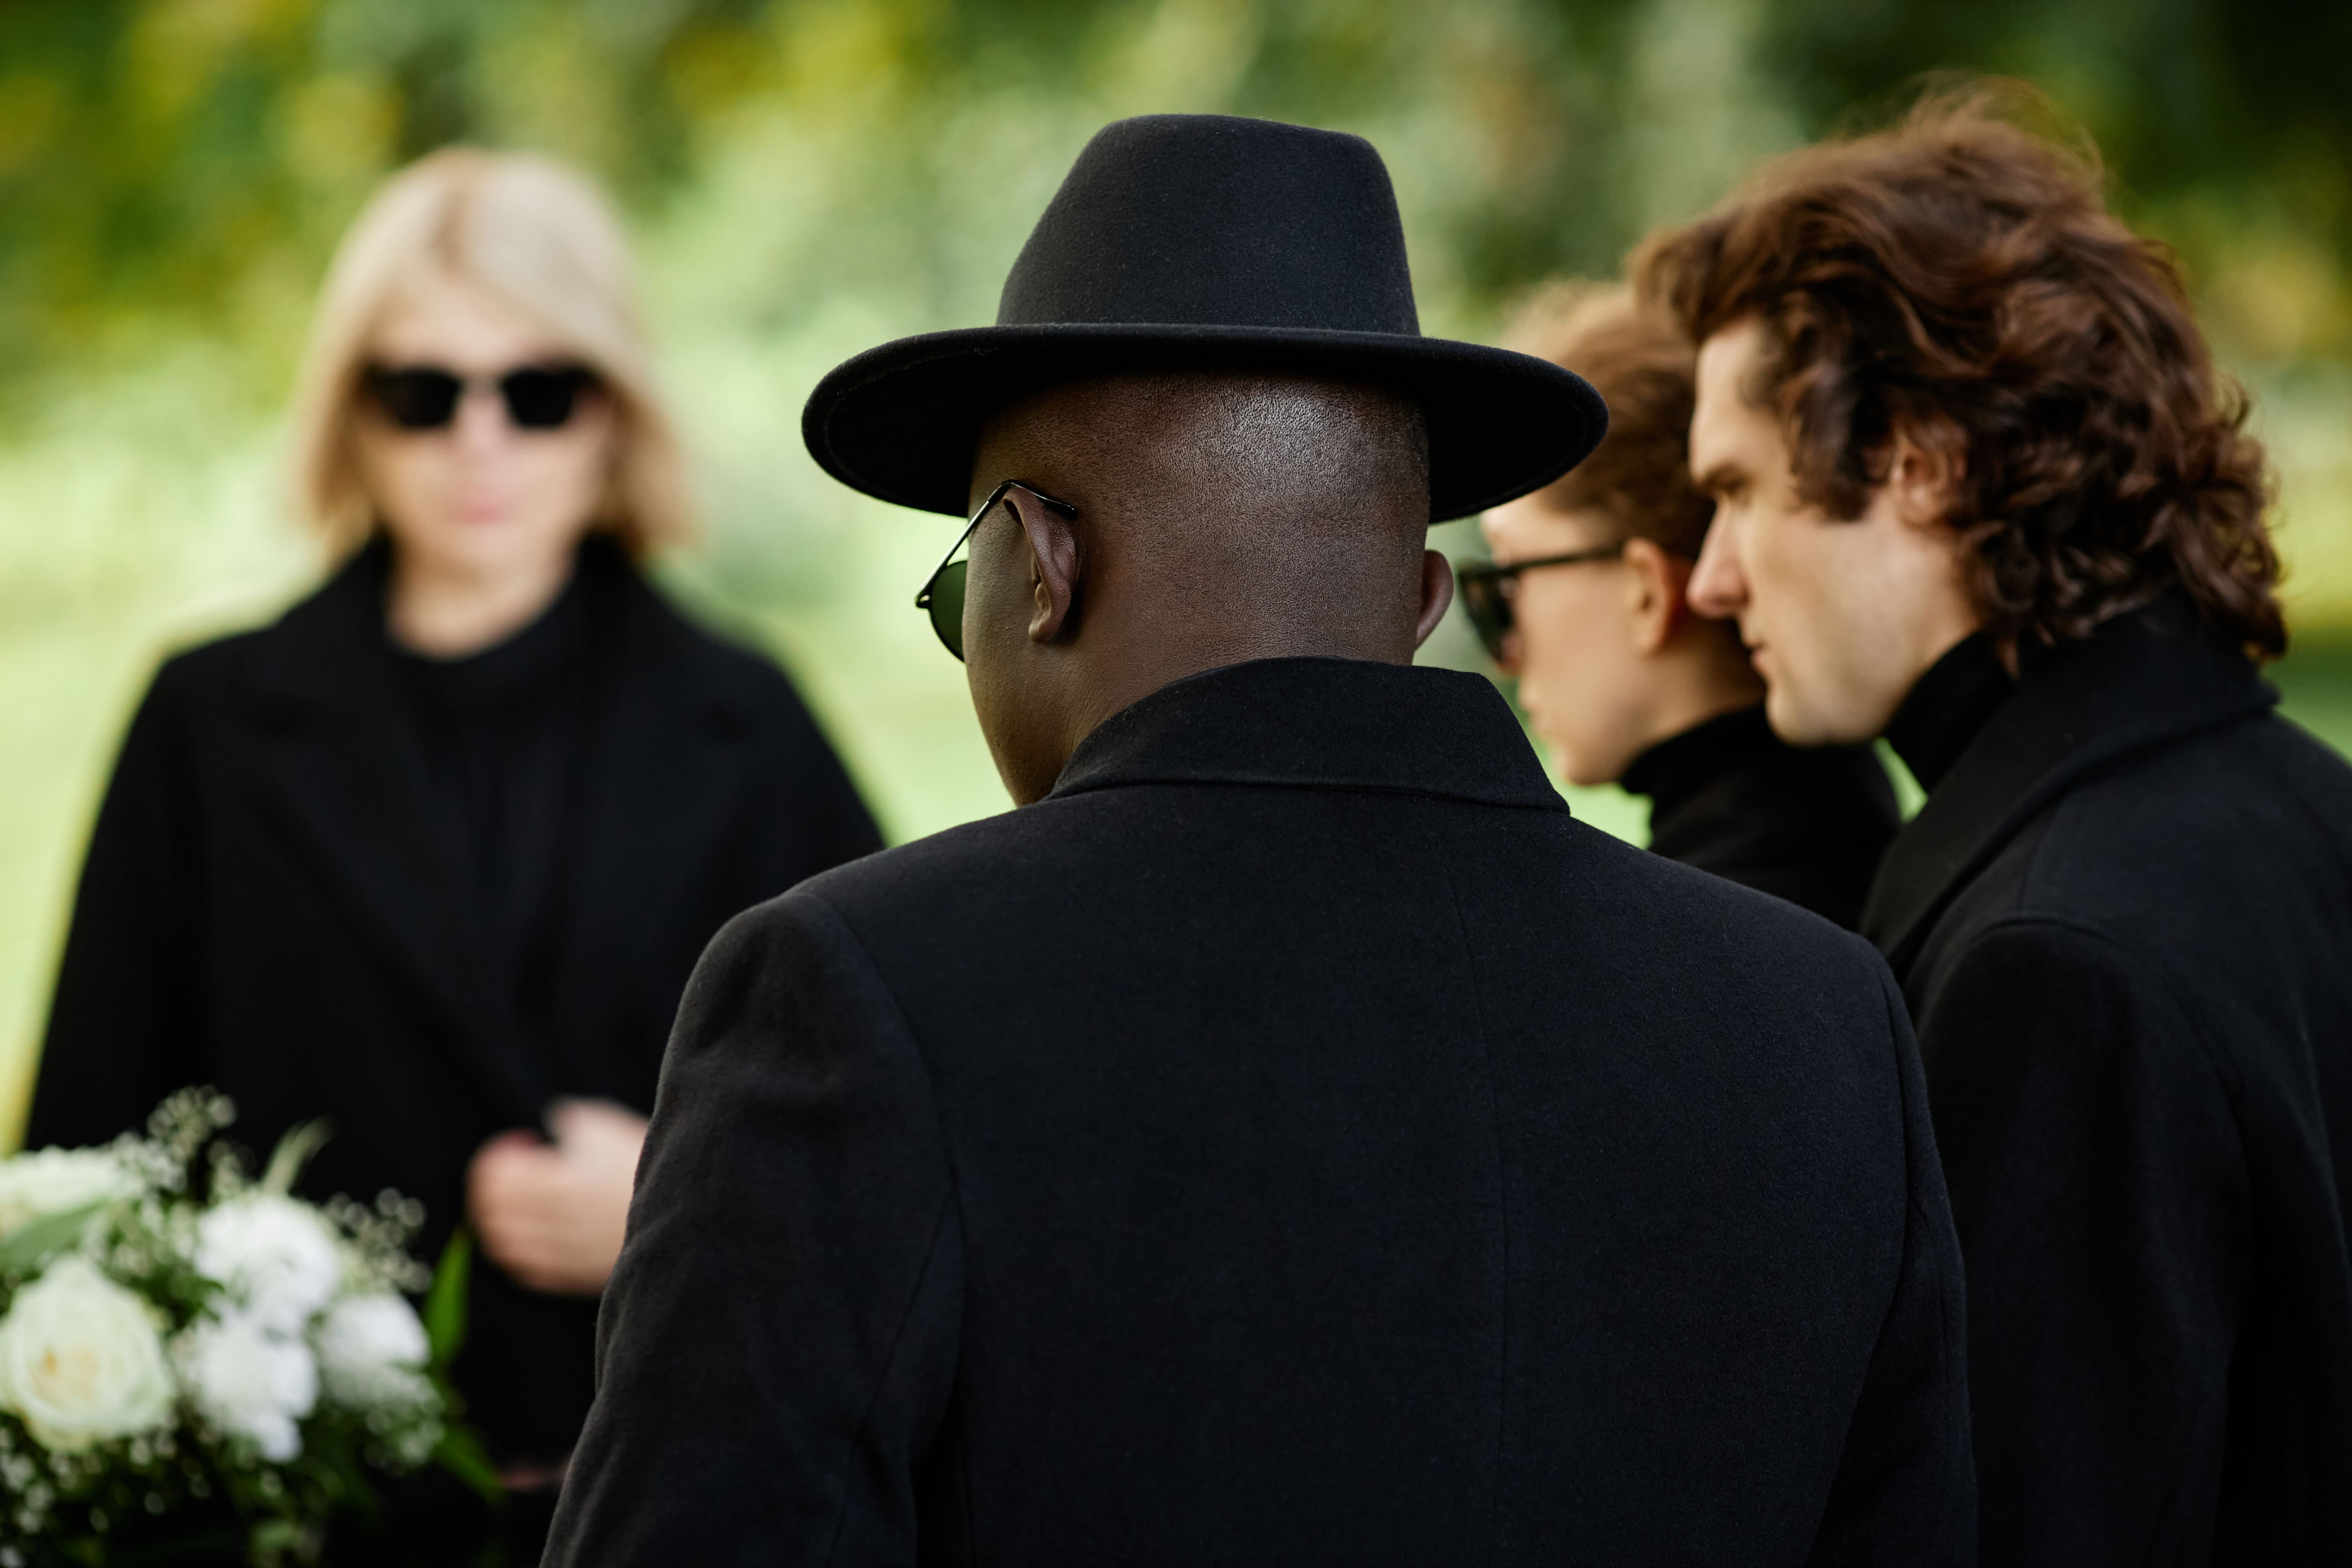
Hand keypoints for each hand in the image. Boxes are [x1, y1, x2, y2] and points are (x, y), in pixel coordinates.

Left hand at [466, 1098, 648, 1295]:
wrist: (686, 1211)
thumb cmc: (646, 1165)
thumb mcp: (607, 1127)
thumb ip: (570, 1121)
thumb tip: (553, 1123)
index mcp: (554, 1183)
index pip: (496, 1177)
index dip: (497, 1158)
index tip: (519, 1145)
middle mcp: (551, 1223)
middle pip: (492, 1212)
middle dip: (492, 1189)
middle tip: (511, 1173)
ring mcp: (561, 1253)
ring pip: (504, 1245)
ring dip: (500, 1221)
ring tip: (517, 1205)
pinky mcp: (575, 1275)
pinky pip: (527, 1271)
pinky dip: (518, 1252)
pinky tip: (532, 1236)